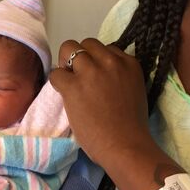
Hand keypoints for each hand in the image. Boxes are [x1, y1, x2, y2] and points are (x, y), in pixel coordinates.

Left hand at [50, 38, 150, 168]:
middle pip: (87, 43)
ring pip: (68, 48)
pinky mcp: (73, 85)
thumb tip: (99, 74)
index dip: (97, 61)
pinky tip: (64, 94)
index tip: (96, 76)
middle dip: (80, 57)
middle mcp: (110, 62)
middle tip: (78, 75)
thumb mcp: (134, 90)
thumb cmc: (131, 126)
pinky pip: (56, 73)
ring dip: (66, 65)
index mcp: (129, 63)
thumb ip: (119, 76)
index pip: (107, 48)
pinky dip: (56, 82)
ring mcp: (91, 72)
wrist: (125, 145)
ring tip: (69, 82)